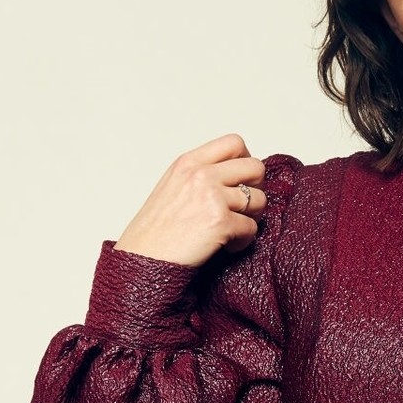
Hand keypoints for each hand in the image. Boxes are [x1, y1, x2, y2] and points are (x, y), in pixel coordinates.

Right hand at [113, 134, 268, 267]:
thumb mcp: (172, 186)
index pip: (234, 143)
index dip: (246, 161)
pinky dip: (243, 241)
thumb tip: (236, 176)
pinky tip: (227, 246)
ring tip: (233, 230)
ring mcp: (212, 197)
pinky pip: (251, 228)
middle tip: (244, 207)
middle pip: (255, 168)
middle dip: (256, 188)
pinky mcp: (221, 222)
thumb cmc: (155, 230)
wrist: (142, 258)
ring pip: (259, 200)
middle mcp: (201, 175)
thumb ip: (200, 175)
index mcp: (189, 163)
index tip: (242, 180)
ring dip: (251, 218)